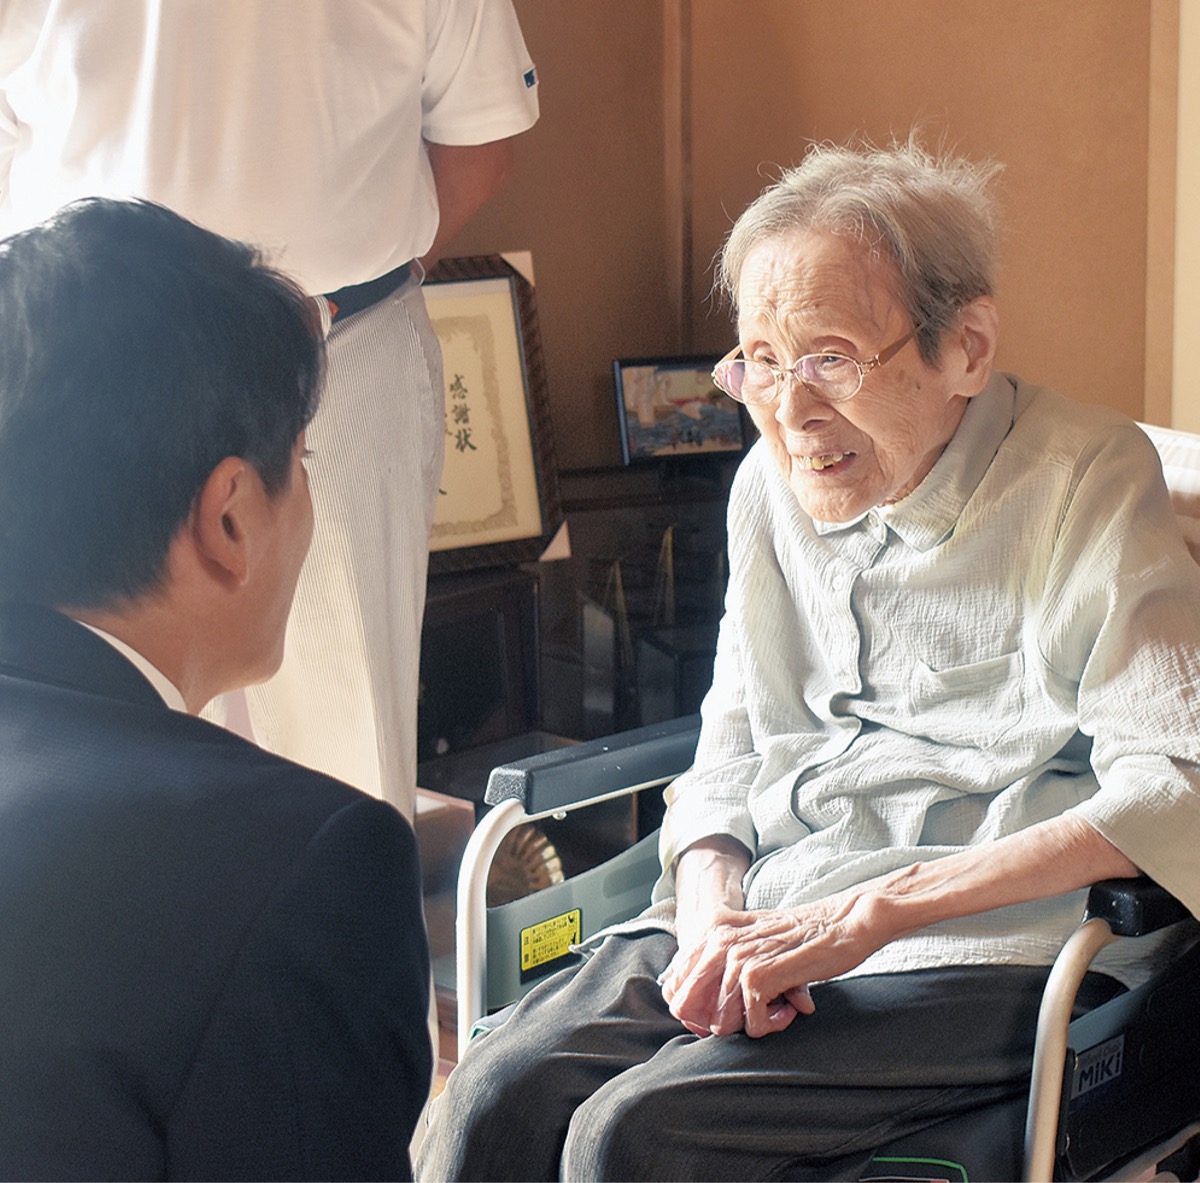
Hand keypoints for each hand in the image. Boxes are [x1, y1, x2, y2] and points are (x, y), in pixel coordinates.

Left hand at [662, 893, 882, 1038]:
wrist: (843, 921)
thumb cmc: (803, 936)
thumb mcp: (754, 941)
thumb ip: (724, 965)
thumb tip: (700, 1014)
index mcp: (712, 931)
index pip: (676, 986)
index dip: (697, 1012)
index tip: (730, 1013)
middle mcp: (718, 941)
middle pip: (688, 1008)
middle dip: (719, 1022)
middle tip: (754, 1014)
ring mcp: (736, 957)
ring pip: (721, 1023)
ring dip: (752, 1023)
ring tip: (779, 1005)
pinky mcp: (758, 975)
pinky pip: (752, 1025)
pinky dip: (772, 1024)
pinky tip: (792, 1004)